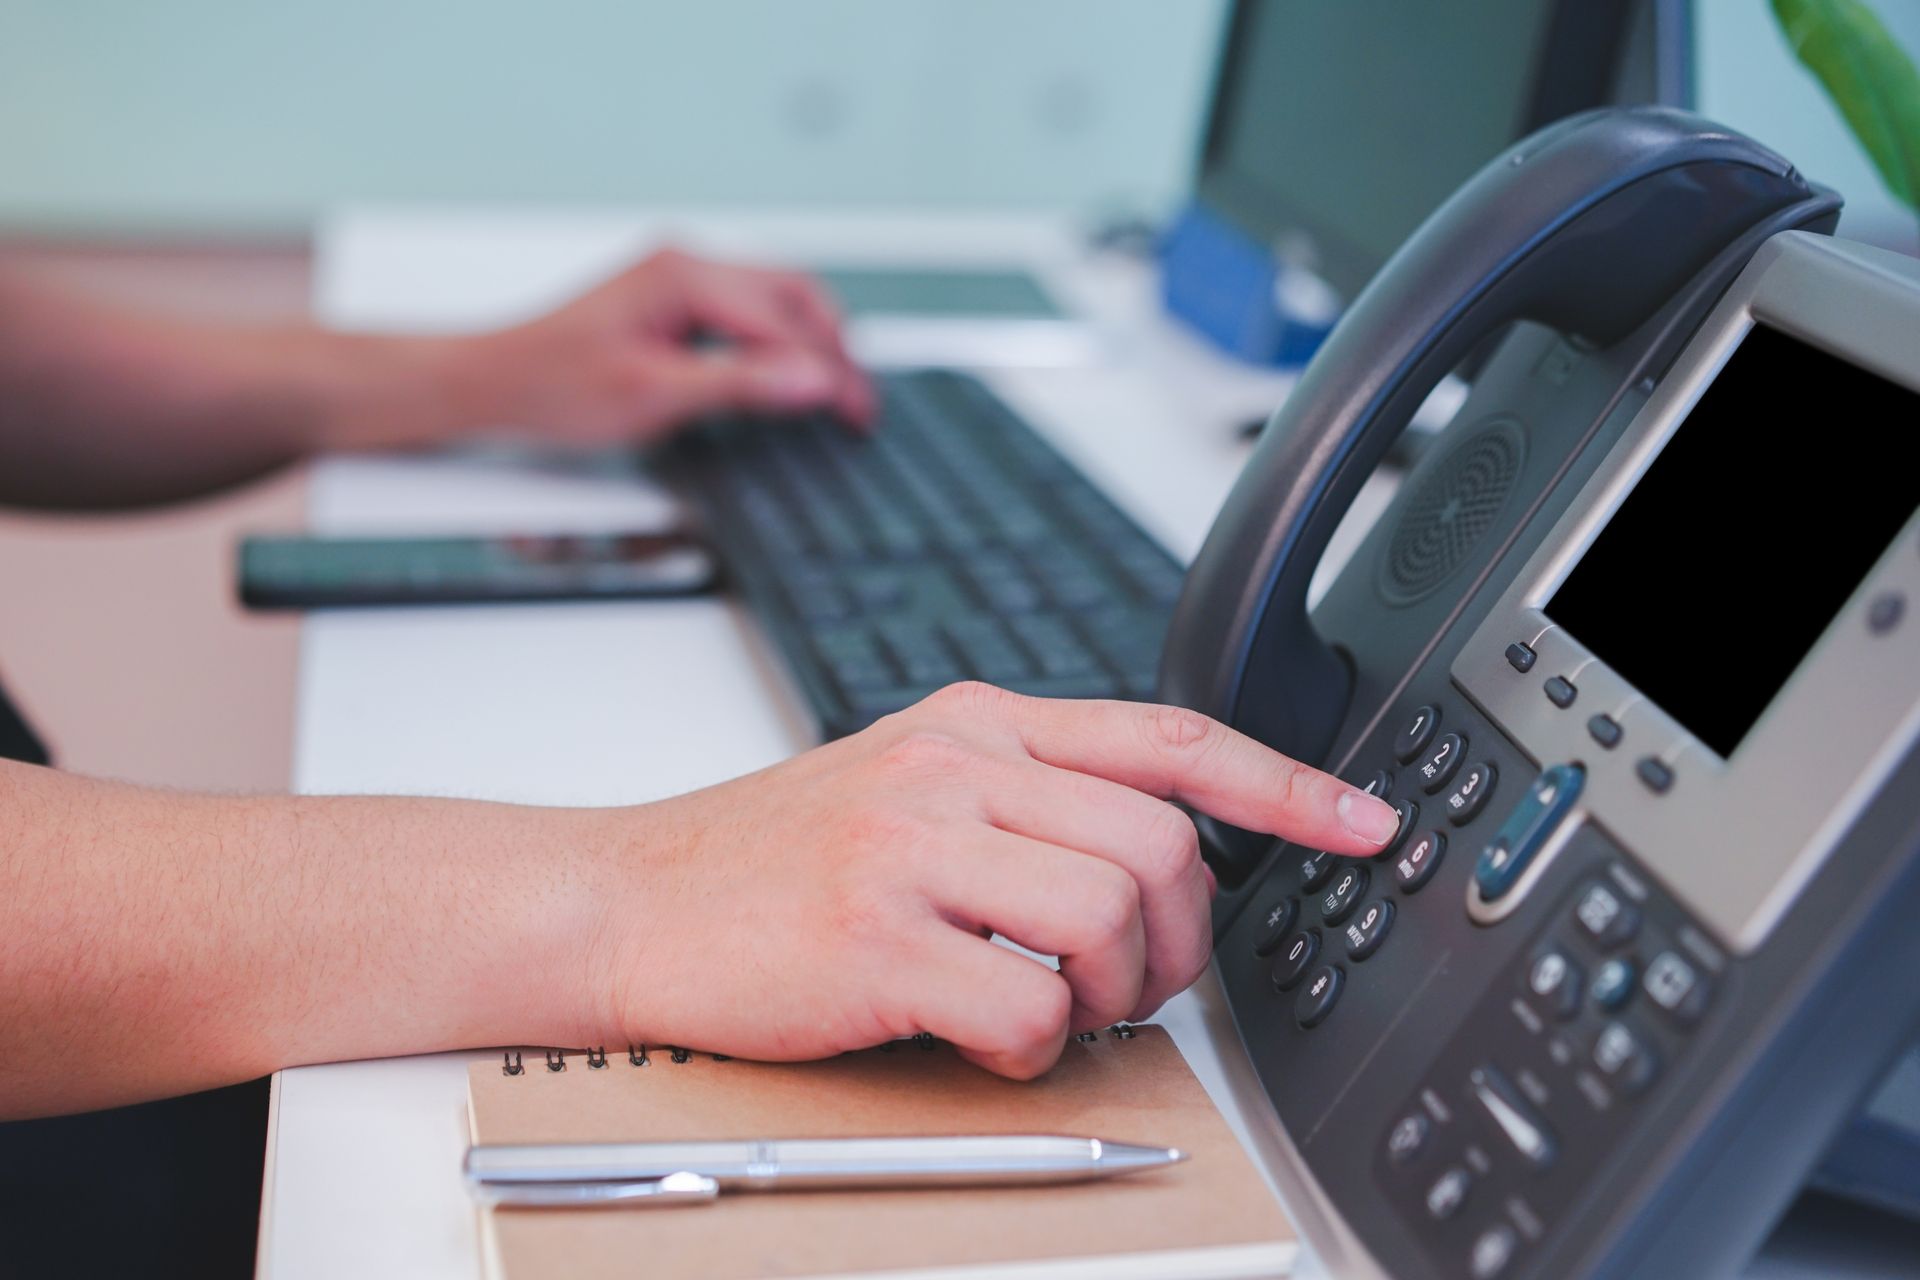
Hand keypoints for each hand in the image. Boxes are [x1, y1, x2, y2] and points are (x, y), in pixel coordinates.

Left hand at [474, 248, 872, 445]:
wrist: (496, 382)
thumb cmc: (554, 386)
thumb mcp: (653, 396)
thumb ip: (739, 384)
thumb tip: (809, 381)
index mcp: (682, 274)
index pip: (783, 321)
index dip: (829, 370)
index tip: (857, 410)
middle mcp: (686, 261)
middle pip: (793, 294)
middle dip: (834, 348)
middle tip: (859, 403)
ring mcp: (681, 275)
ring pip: (777, 298)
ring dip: (812, 341)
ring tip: (837, 391)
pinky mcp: (676, 297)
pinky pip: (750, 309)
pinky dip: (781, 340)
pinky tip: (792, 374)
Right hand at [588, 683, 1400, 1078]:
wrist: (632, 898)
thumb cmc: (774, 858)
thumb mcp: (909, 783)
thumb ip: (1027, 798)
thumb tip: (1158, 864)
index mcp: (976, 723)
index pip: (1167, 736)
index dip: (1283, 785)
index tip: (1361, 826)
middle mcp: (954, 767)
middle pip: (1163, 845)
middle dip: (1182, 941)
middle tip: (1136, 985)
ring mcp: (911, 846)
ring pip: (1110, 920)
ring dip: (1110, 996)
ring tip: (1053, 1011)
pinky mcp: (874, 936)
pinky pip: (1029, 1007)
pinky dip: (1035, 1048)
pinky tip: (984, 1037)